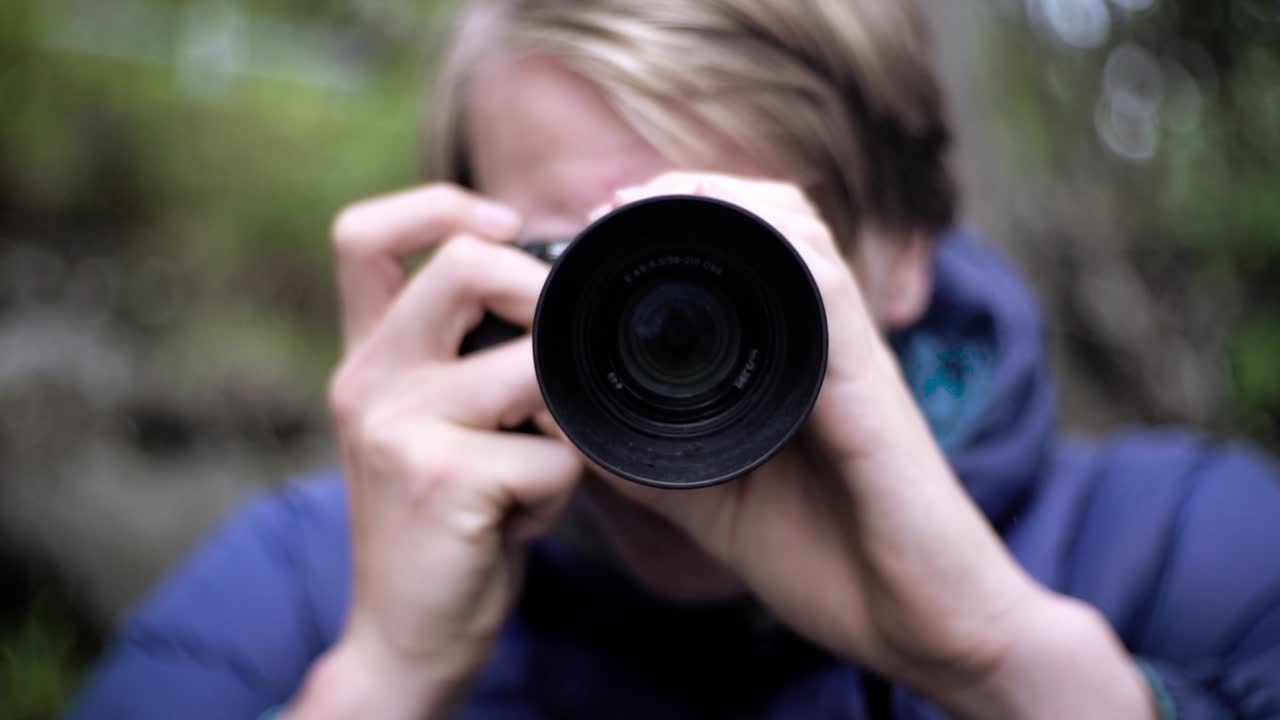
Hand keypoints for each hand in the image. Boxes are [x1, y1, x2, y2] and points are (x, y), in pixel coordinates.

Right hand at [291, 185, 582, 719]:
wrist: (406, 632)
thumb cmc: (441, 521)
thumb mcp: (428, 425)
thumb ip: (463, 358)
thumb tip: (556, 297)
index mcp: (366, 357)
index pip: (361, 234)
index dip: (437, 203)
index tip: (503, 222)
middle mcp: (367, 380)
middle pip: (462, 264)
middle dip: (539, 290)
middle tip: (558, 343)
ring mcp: (398, 428)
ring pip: (535, 369)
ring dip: (562, 423)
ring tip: (536, 466)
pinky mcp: (440, 480)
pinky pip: (553, 457)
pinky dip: (560, 492)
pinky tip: (522, 520)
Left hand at [590, 173, 1154, 717]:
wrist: (922, 626)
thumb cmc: (834, 565)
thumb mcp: (718, 503)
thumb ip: (656, 463)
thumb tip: (575, 427)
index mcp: (790, 369)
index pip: (748, 259)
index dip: (680, 223)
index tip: (605, 225)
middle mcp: (825, 346)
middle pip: (776, 221)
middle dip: (694, 194)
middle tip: (617, 203)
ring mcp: (851, 356)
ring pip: (800, 234)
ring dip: (727, 202)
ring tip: (650, 203)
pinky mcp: (870, 382)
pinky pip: (827, 288)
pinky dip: (776, 247)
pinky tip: (721, 230)